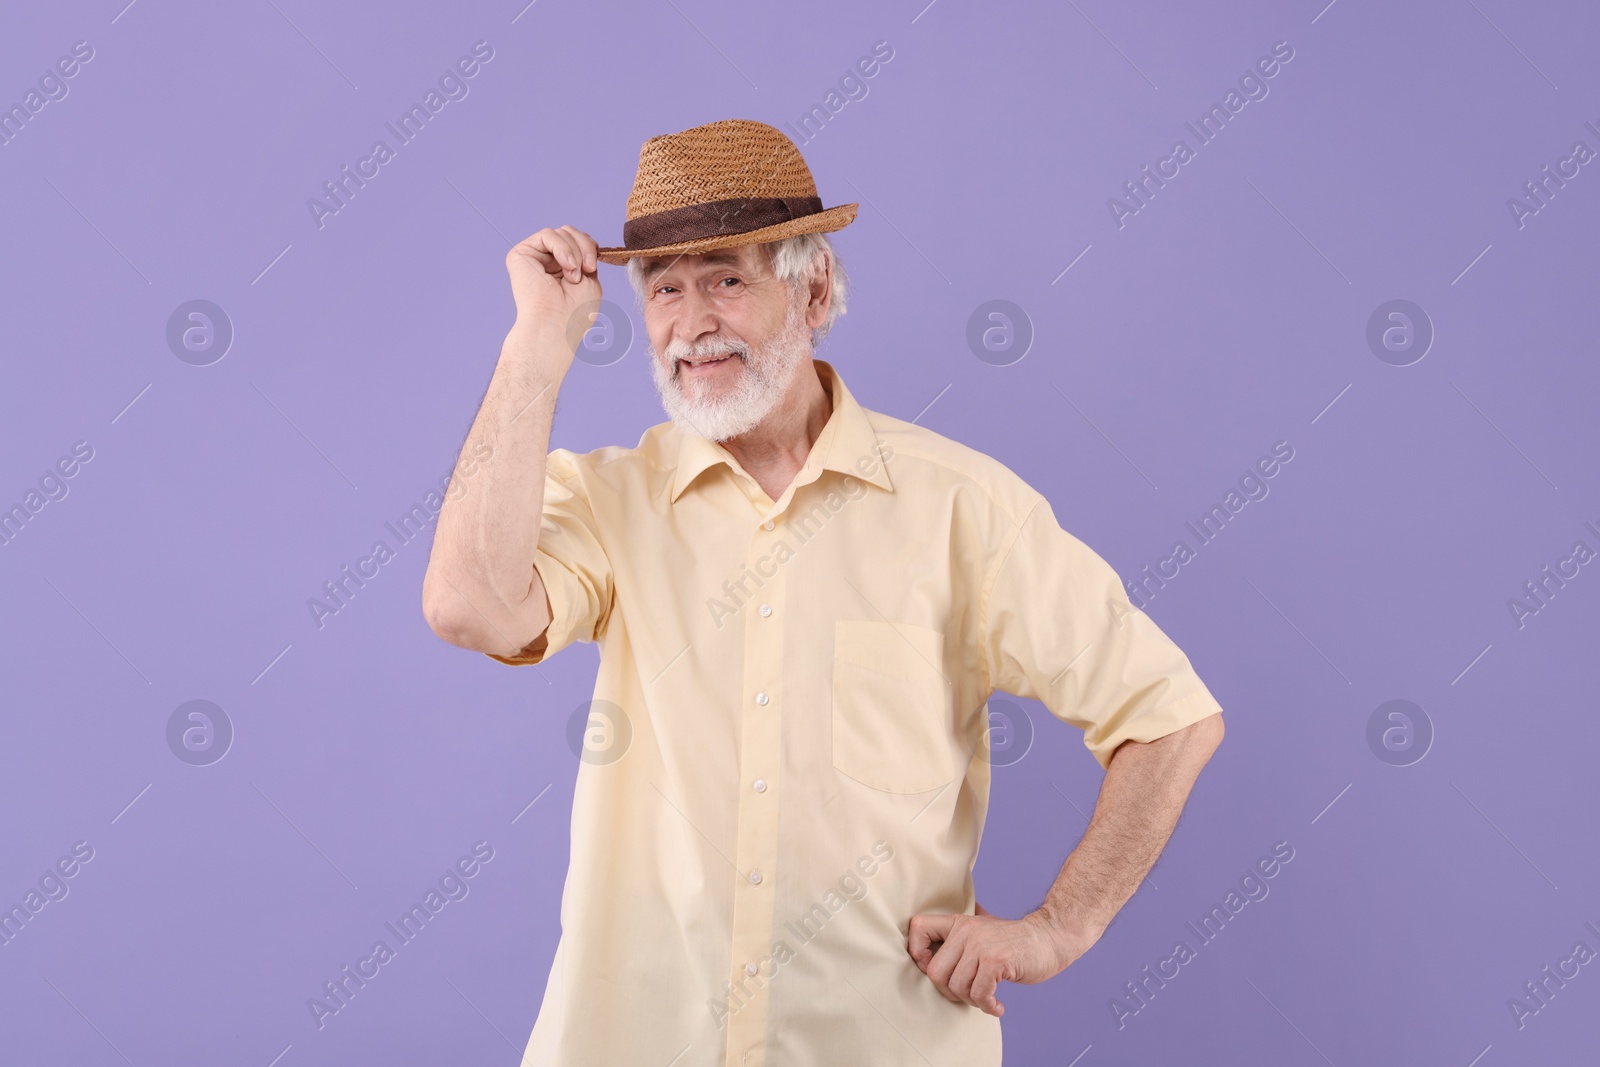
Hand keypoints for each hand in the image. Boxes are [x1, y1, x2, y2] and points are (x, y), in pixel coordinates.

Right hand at [504, 225, 603, 350]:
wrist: (556, 324)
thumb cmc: (575, 311)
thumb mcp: (590, 280)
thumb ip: (586, 257)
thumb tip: (588, 241)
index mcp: (564, 269)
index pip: (579, 242)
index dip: (590, 248)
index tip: (593, 268)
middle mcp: (548, 262)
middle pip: (571, 233)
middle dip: (584, 248)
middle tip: (587, 270)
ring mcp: (534, 257)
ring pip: (562, 232)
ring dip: (575, 252)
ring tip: (573, 276)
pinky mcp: (521, 254)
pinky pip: (548, 234)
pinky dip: (562, 248)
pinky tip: (566, 266)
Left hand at [906, 901, 1092, 1016]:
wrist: (1049, 939)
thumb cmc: (1014, 940)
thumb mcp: (984, 926)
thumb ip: (961, 930)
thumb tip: (931, 938)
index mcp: (958, 922)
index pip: (918, 928)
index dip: (918, 954)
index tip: (936, 970)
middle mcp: (966, 930)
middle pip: (935, 972)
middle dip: (949, 991)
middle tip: (968, 994)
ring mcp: (980, 945)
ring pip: (956, 987)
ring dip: (972, 1001)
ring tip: (986, 998)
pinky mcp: (995, 960)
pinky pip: (978, 994)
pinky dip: (988, 1006)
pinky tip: (997, 1006)